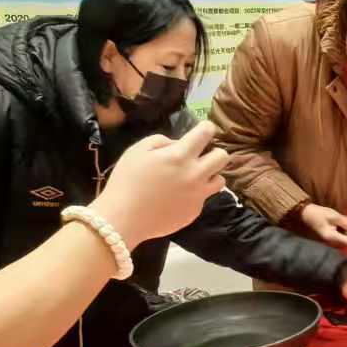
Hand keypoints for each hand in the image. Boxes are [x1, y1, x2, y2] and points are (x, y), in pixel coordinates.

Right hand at [91, 122, 227, 248]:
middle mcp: (195, 174)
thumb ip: (162, 141)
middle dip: (213, 152)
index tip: (202, 132)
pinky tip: (178, 196)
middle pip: (223, 157)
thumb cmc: (126, 181)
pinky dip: (196, 193)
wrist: (123, 218)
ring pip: (221, 179)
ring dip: (210, 175)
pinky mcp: (195, 211)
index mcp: (180, 155)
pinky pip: (204, 197)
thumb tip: (178, 144)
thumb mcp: (137, 150)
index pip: (207, 132)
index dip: (206, 128)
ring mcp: (198, 195)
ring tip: (193, 177)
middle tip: (199, 157)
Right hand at [300, 203, 346, 248]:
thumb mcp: (333, 216)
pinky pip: (344, 234)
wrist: (306, 214)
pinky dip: (346, 228)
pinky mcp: (333, 236)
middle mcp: (333, 241)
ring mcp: (332, 239)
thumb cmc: (319, 214)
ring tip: (341, 220)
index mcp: (332, 237)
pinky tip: (341, 222)